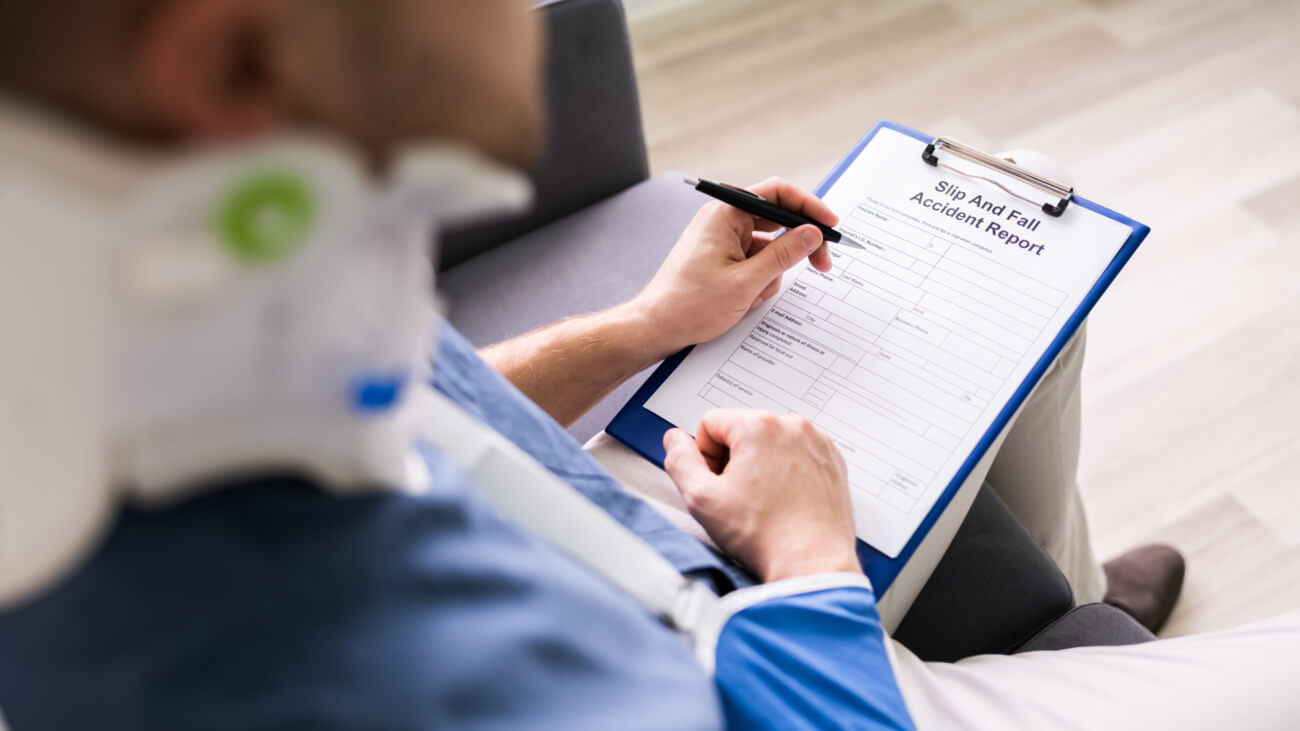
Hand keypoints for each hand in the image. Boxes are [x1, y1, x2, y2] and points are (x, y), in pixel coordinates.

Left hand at [629, 178, 837, 357]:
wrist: (656, 328)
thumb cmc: (688, 305)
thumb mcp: (745, 282)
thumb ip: (783, 255)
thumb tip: (812, 234)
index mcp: (725, 214)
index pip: (777, 193)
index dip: (809, 207)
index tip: (830, 225)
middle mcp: (723, 221)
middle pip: (777, 222)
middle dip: (796, 248)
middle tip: (821, 265)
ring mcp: (722, 240)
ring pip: (768, 249)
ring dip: (770, 275)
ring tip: (750, 297)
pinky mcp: (722, 259)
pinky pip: (754, 264)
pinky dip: (757, 283)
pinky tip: (742, 302)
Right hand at [662, 409, 859, 582]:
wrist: (812, 563)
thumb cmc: (764, 536)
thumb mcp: (702, 499)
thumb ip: (679, 461)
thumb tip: (675, 441)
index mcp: (758, 426)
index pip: (710, 423)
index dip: (704, 456)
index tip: (717, 483)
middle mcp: (791, 425)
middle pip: (741, 429)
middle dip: (733, 458)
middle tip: (739, 496)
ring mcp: (816, 441)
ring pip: (770, 441)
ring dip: (760, 463)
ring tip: (764, 501)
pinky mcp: (832, 459)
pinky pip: (797, 452)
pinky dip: (787, 470)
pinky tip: (785, 500)